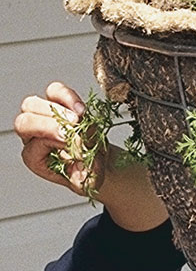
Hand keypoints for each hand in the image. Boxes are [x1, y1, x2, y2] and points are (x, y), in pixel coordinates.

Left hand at [14, 81, 96, 196]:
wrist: (98, 159)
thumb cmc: (89, 171)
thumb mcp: (89, 179)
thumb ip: (86, 172)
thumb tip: (83, 155)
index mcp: (35, 158)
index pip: (35, 146)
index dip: (56, 143)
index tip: (79, 146)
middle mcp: (33, 136)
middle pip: (24, 123)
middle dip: (49, 125)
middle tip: (73, 128)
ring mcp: (43, 118)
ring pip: (31, 104)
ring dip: (57, 109)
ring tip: (79, 118)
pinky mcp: (58, 104)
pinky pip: (54, 91)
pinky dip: (67, 96)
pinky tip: (82, 109)